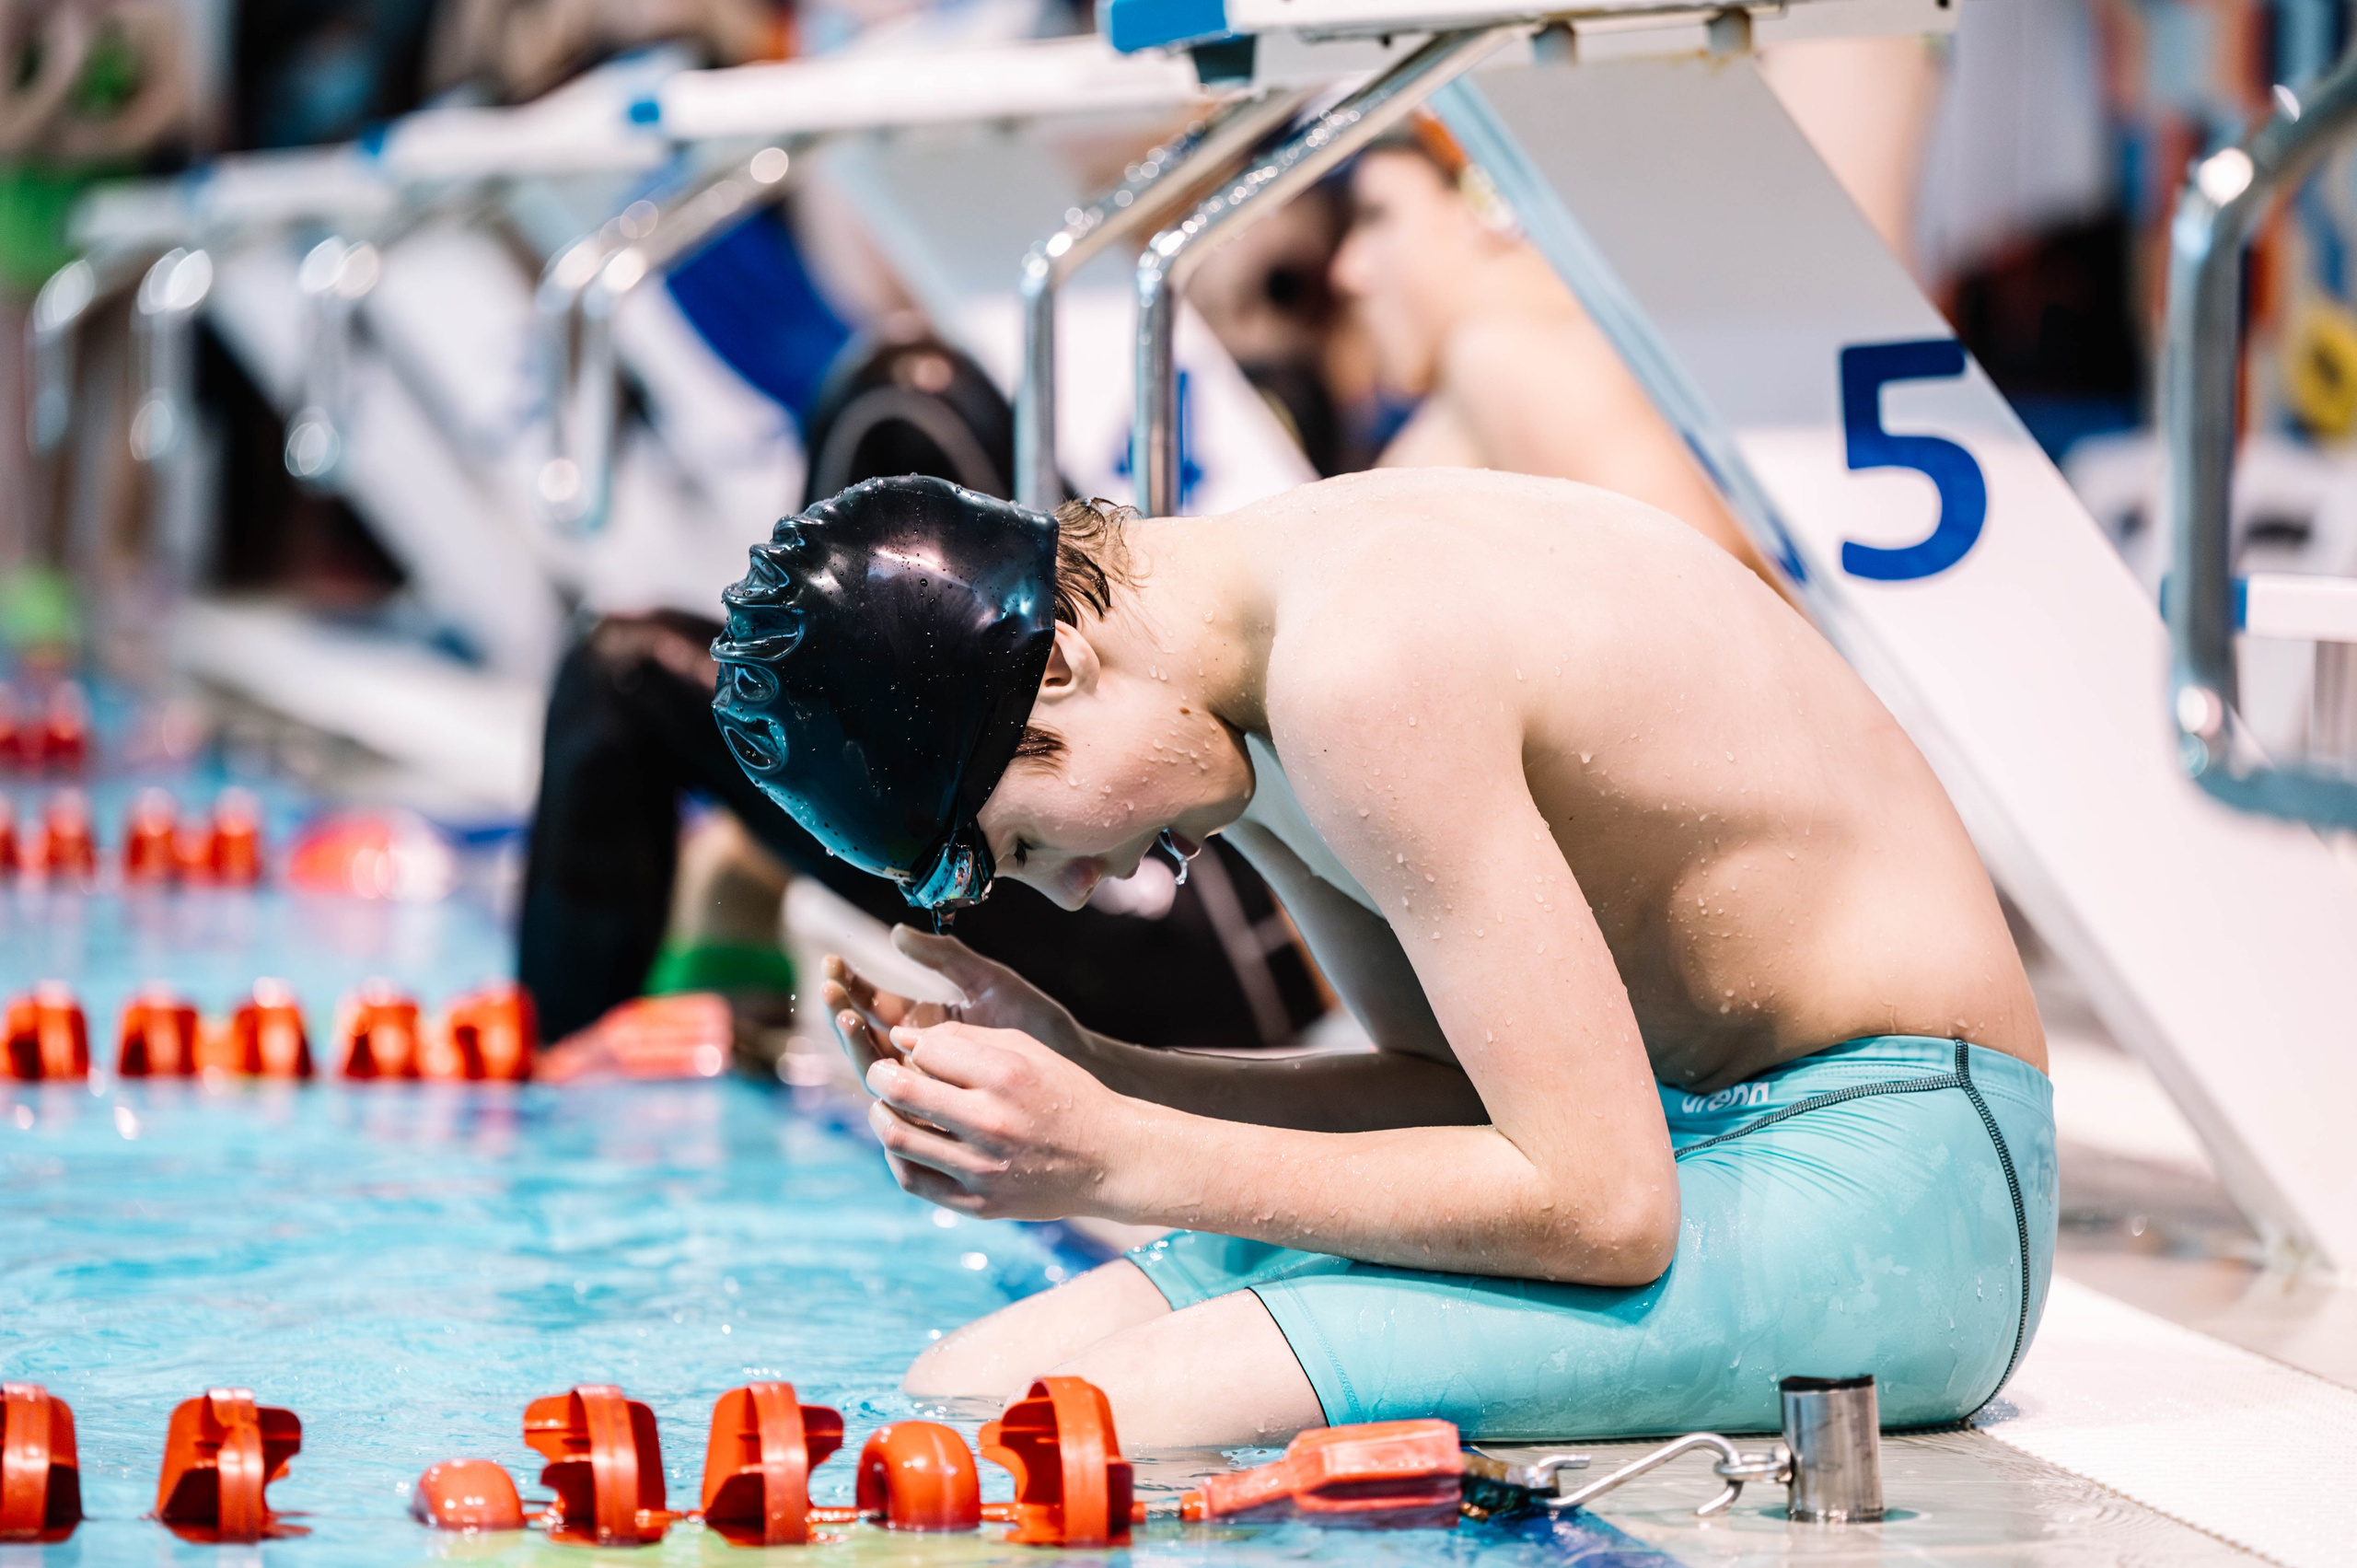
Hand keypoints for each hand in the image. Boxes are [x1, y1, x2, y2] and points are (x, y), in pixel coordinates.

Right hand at [820, 926, 1089, 1081]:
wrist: (1072, 1065)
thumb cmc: (1036, 1020)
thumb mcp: (988, 981)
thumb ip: (944, 957)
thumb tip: (895, 933)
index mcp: (928, 1020)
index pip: (875, 1001)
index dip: (851, 984)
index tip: (832, 964)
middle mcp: (920, 1053)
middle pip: (865, 1034)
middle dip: (842, 1010)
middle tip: (828, 989)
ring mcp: (928, 1083)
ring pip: (875, 1065)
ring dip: (854, 1041)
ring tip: (846, 1016)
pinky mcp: (939, 1108)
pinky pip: (900, 1098)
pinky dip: (881, 1080)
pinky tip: (871, 1058)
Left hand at [864, 1021, 1139, 1220]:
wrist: (1110, 1160)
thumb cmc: (1065, 1096)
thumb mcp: (1028, 1051)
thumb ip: (966, 1040)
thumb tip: (903, 1039)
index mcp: (1007, 1076)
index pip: (926, 1052)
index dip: (912, 1045)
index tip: (911, 1048)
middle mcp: (992, 1123)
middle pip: (901, 1091)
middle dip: (879, 1074)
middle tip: (881, 1073)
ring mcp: (984, 1169)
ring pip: (897, 1138)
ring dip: (880, 1115)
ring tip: (886, 1106)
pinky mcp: (979, 1204)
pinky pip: (913, 1180)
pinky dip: (897, 1157)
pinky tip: (907, 1141)